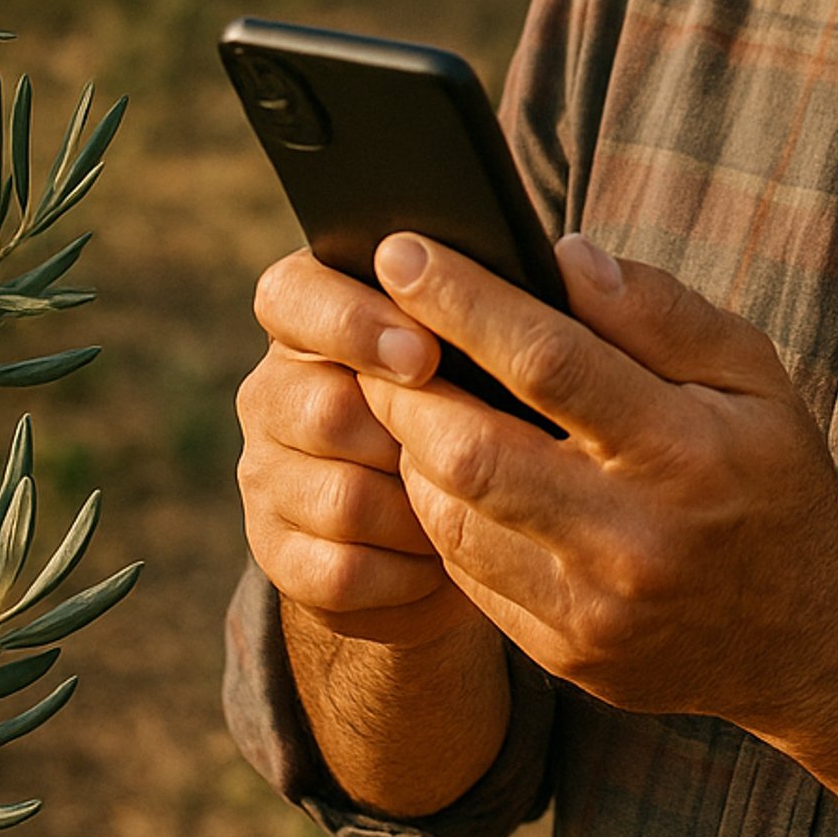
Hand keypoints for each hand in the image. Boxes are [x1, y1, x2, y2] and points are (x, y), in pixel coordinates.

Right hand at [237, 249, 487, 648]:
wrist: (458, 525)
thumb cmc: (487, 404)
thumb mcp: (492, 347)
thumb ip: (513, 300)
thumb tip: (571, 265)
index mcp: (313, 314)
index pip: (290, 296)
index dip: (352, 322)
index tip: (427, 354)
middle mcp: (274, 391)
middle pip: (323, 409)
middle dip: (411, 436)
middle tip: (484, 447)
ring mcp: (267, 476)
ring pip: (341, 499)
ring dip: (423, 510)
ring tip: (481, 506)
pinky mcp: (278, 557)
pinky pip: (343, 570)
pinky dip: (408, 571)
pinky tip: (446, 559)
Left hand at [358, 231, 837, 731]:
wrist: (809, 631)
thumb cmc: (769, 473)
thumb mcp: (751, 373)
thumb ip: (659, 311)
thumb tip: (564, 256)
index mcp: (687, 449)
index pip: (548, 360)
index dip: (462, 300)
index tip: (401, 253)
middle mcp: (636, 537)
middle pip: (473, 450)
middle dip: (404, 384)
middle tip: (376, 336)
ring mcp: (594, 608)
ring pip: (451, 516)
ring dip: (412, 447)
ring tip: (409, 398)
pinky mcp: (565, 654)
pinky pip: (465, 574)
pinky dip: (440, 511)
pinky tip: (445, 471)